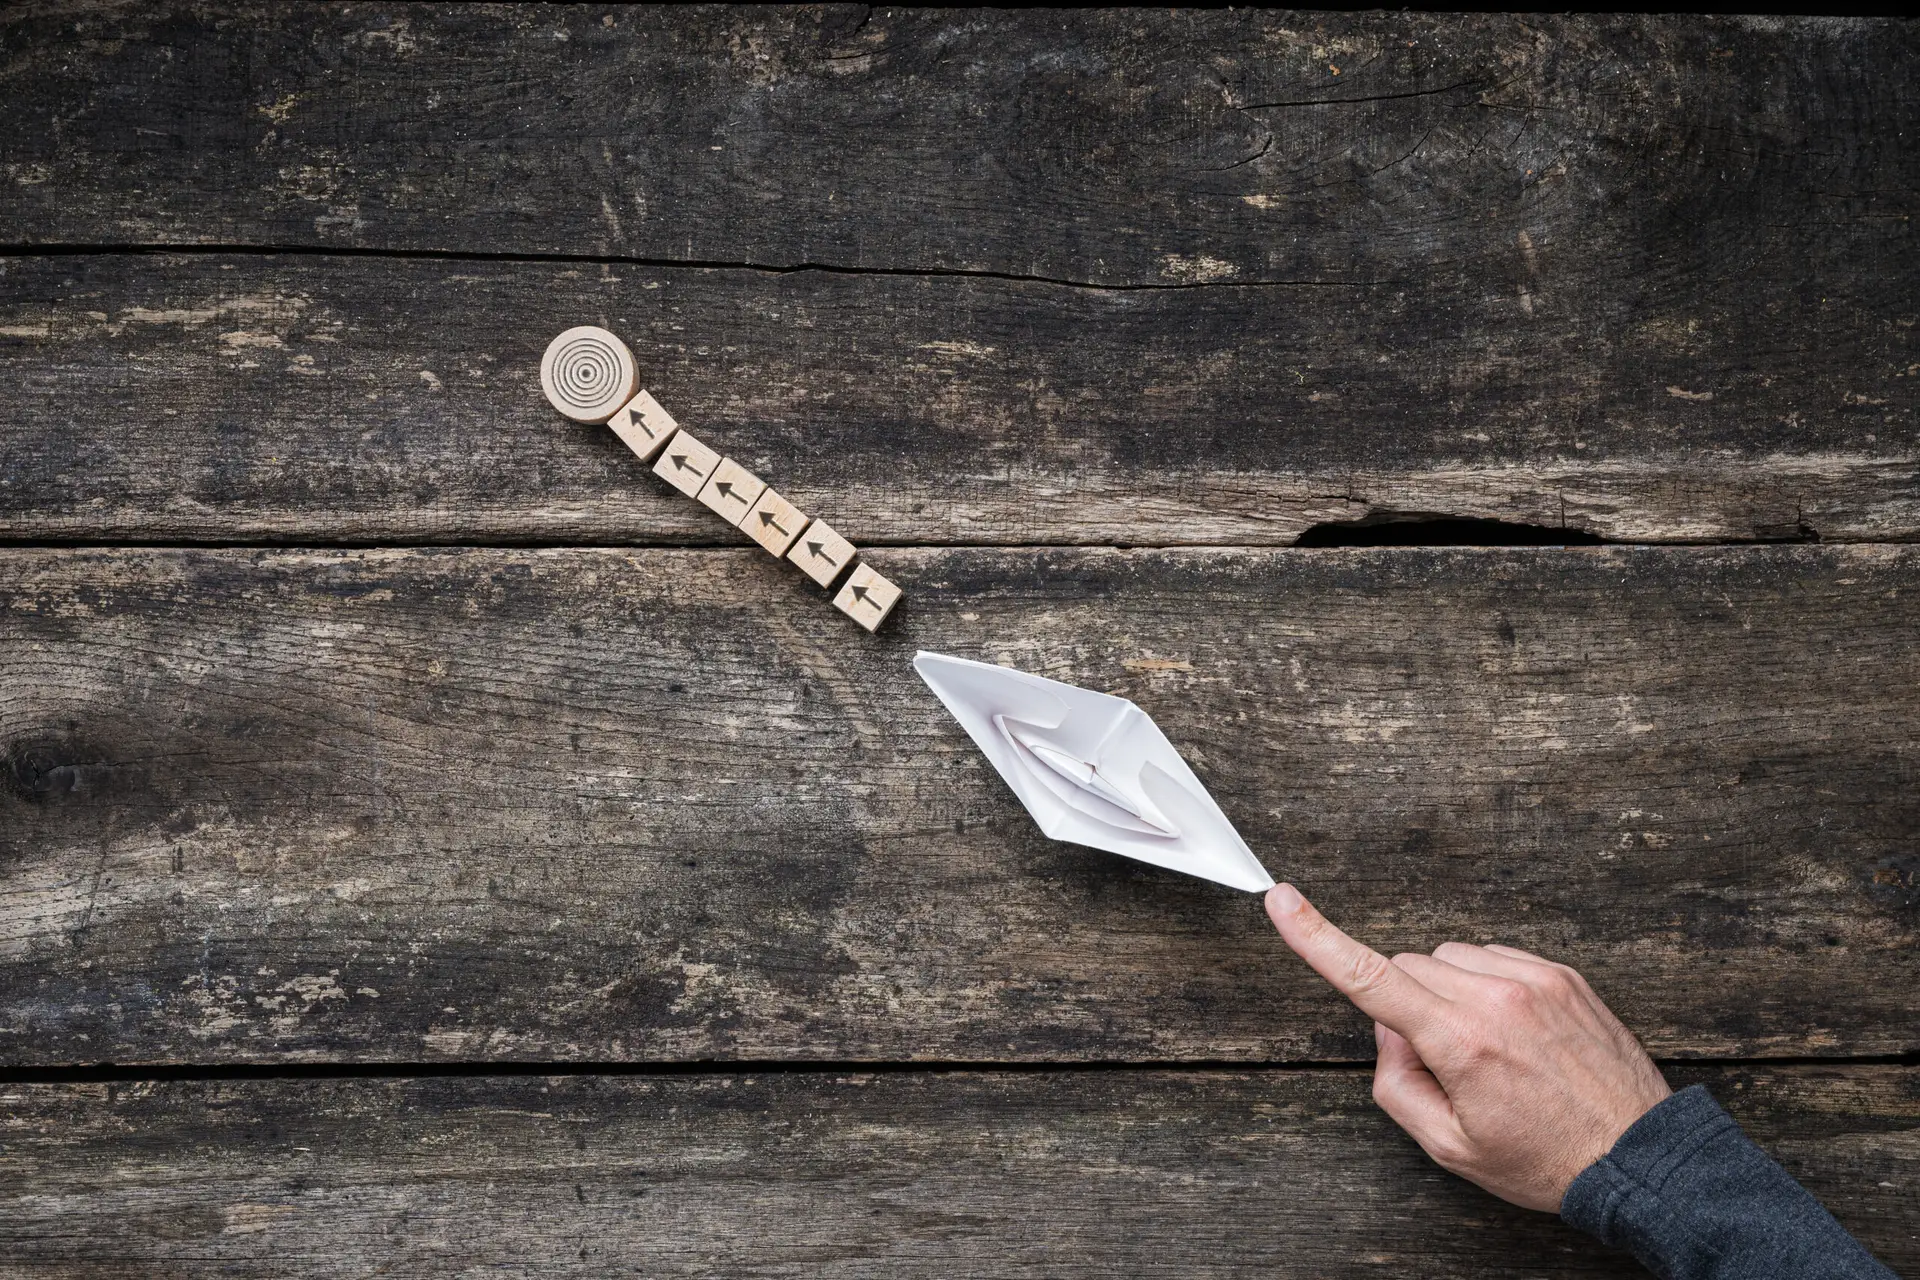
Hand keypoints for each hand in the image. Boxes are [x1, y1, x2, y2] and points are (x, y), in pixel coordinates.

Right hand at [1265, 882, 1671, 1211]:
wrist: (1638, 1156)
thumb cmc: (1546, 1159)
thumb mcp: (1450, 1146)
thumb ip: (1396, 1084)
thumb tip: (1390, 1033)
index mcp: (1462, 1042)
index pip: (1371, 978)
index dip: (1317, 938)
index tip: (1283, 902)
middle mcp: (1496, 997)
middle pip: (1408, 966)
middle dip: (1407, 1005)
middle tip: (1444, 1063)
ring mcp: (1533, 978)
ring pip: (1448, 959)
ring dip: (1447, 993)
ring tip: (1487, 1049)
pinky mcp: (1560, 972)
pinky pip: (1493, 958)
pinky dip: (1486, 988)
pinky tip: (1513, 1033)